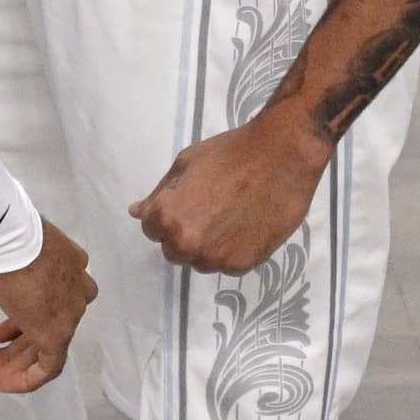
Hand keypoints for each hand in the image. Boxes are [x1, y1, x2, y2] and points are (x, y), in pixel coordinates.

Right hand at [0, 219, 92, 393]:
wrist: (10, 237)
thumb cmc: (11, 238)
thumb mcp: (25, 250)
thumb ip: (28, 268)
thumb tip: (11, 274)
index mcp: (76, 269)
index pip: (56, 301)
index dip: (29, 318)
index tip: (6, 329)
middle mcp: (79, 295)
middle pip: (47, 328)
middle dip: (14, 350)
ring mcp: (69, 315)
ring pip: (44, 348)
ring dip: (12, 365)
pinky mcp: (56, 334)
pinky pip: (47, 365)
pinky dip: (24, 377)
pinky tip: (1, 380)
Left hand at [128, 105, 331, 275]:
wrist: (282, 158)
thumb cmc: (230, 153)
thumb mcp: (186, 163)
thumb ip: (159, 193)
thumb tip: (137, 211)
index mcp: (170, 218)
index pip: (150, 229)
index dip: (163, 213)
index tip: (181, 201)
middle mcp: (190, 245)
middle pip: (173, 250)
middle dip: (181, 232)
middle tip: (204, 209)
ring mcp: (218, 259)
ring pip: (199, 261)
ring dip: (204, 245)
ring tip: (225, 216)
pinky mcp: (244, 265)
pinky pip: (225, 265)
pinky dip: (229, 250)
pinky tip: (242, 225)